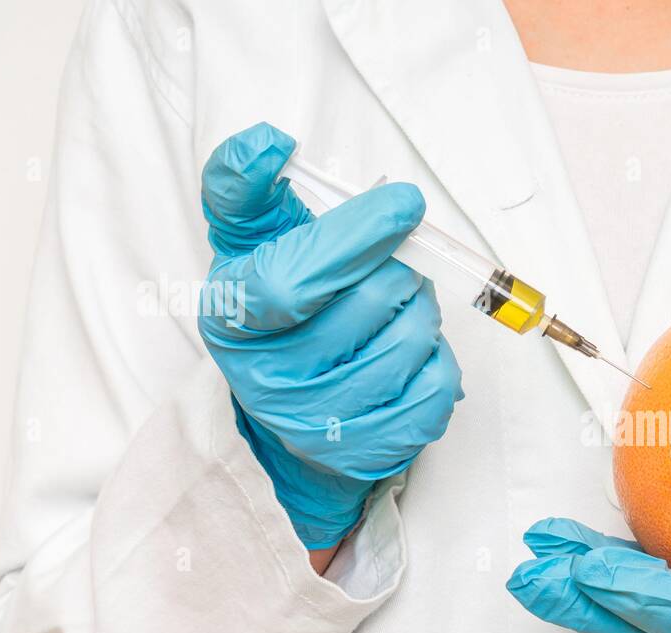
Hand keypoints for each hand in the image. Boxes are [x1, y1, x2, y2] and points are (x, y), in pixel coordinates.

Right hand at [198, 122, 462, 548]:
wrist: (291, 411)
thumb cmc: (279, 312)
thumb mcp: (248, 246)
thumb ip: (247, 188)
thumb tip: (267, 143)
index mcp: (231, 320)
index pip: (291, 281)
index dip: (355, 236)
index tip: (403, 203)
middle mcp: (268, 381)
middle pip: (368, 304)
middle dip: (399, 269)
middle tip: (396, 263)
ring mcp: (320, 425)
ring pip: (411, 343)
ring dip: (421, 311)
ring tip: (400, 308)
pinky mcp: (370, 451)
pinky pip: (437, 388)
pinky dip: (439, 359)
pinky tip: (411, 353)